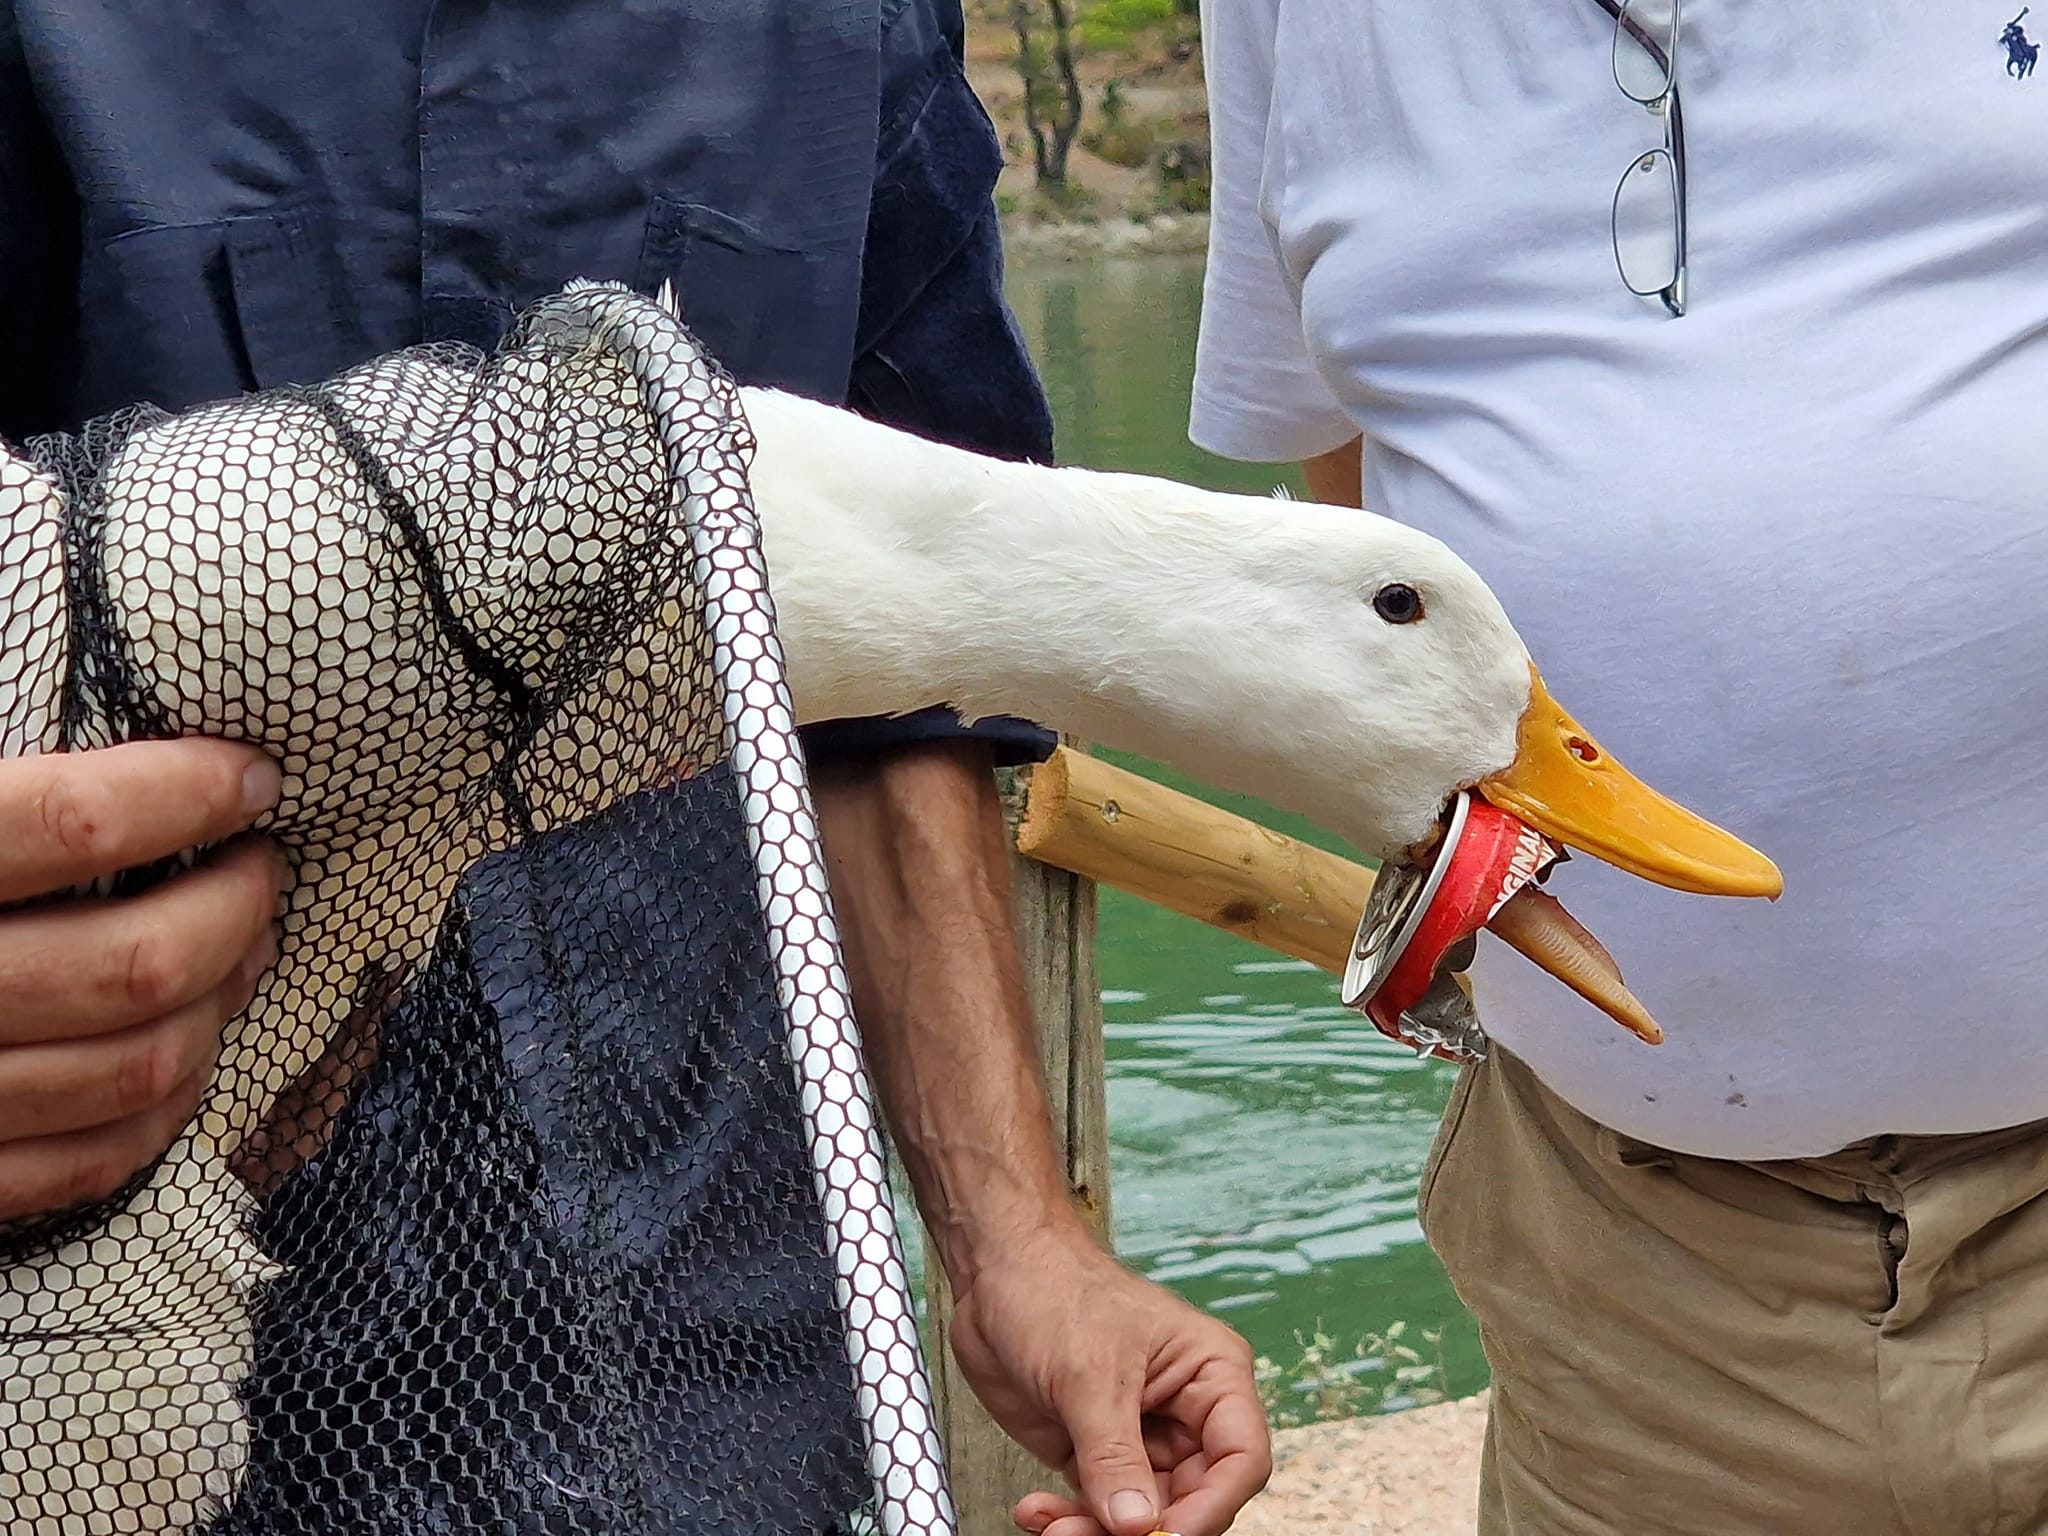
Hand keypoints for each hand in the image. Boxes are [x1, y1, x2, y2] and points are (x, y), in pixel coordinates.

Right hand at [0, 740, 285, 1220]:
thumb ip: (9, 804)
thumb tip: (158, 760)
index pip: (76, 825)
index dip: (189, 793)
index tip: (251, 778)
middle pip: (141, 963)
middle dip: (237, 909)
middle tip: (261, 869)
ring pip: (141, 1067)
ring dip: (224, 1001)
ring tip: (247, 946)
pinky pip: (97, 1161)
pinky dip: (170, 1103)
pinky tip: (191, 1044)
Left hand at [948, 1222, 1270, 1535]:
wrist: (994, 1274)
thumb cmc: (1056, 1290)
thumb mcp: (1090, 1375)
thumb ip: (1114, 1456)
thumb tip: (1139, 1526)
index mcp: (1211, 1374)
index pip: (1241, 1458)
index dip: (1213, 1505)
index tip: (1166, 1534)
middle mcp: (1185, 1411)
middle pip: (1194, 1498)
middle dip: (1147, 1528)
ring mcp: (1140, 1435)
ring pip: (1144, 1514)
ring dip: (1099, 1532)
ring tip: (1052, 1527)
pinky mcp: (1095, 1452)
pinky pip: (1100, 1508)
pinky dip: (1071, 1521)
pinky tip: (1037, 1512)